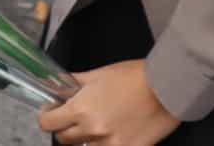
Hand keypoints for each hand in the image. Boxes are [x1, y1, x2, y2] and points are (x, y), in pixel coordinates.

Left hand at [37, 60, 179, 145]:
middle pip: (63, 139)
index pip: (47, 124)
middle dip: (65, 128)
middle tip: (74, 118)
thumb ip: (73, 83)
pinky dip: (105, 145)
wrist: (166, 87)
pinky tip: (112, 134)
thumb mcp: (97, 74)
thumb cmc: (133, 77)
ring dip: (85, 140)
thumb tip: (56, 85)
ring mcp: (110, 145)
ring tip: (96, 126)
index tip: (52, 112)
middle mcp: (92, 130)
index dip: (47, 117)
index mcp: (80, 109)